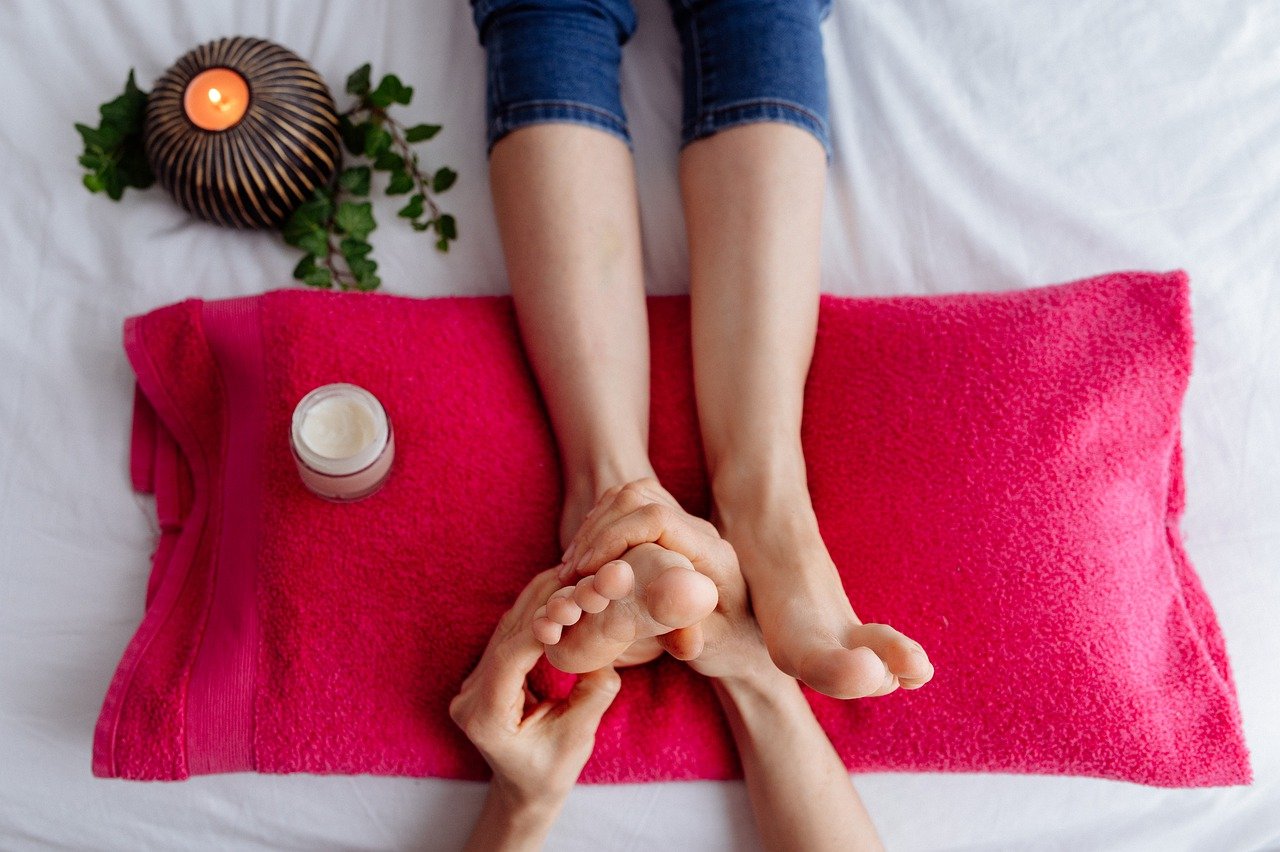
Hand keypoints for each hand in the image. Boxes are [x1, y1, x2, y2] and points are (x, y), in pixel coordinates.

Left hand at [450, 568, 622, 808]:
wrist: (525, 789)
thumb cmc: (552, 772)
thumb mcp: (579, 738)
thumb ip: (593, 695)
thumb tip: (606, 650)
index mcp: (486, 718)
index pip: (510, 660)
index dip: (541, 627)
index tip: (575, 604)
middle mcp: (470, 696)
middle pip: (506, 636)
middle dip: (544, 604)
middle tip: (578, 574)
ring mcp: (473, 682)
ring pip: (506, 627)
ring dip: (540, 599)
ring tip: (573, 574)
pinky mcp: (484, 671)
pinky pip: (509, 633)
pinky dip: (536, 611)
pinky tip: (560, 591)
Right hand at [558, 479, 778, 683]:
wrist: (746, 635)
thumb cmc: (731, 645)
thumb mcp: (715, 648)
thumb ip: (694, 636)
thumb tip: (681, 639)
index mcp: (712, 552)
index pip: (656, 519)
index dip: (614, 537)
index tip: (587, 571)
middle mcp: (700, 530)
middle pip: (638, 497)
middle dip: (596, 531)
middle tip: (571, 575)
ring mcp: (685, 524)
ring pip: (631, 495)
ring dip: (595, 526)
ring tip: (573, 569)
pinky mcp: (671, 527)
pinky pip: (629, 506)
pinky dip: (601, 525)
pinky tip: (587, 561)